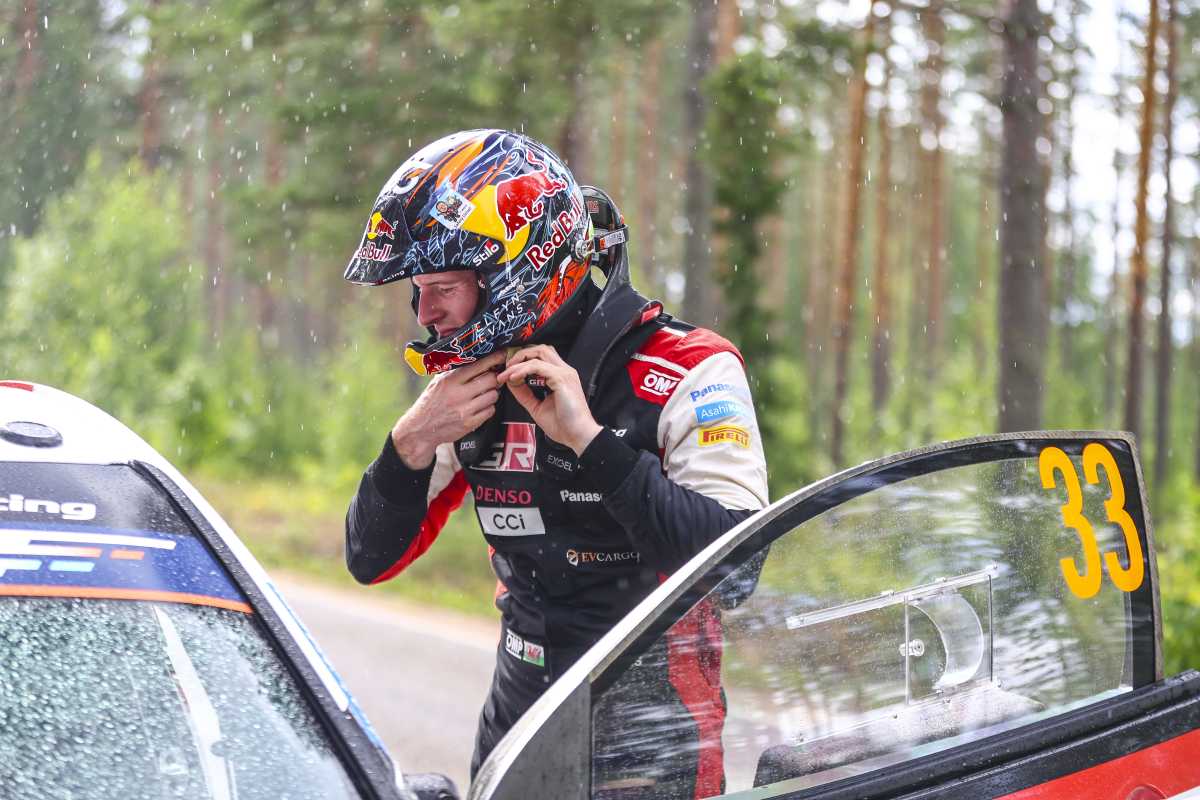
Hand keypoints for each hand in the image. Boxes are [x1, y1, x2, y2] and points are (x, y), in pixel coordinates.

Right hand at [391, 351, 504, 468]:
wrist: (420, 429)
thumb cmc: (430, 403)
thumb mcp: (437, 382)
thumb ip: (454, 371)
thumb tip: (476, 358)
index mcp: (450, 380)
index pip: (478, 365)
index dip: (494, 359)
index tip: (502, 355)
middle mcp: (458, 394)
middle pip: (491, 380)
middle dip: (494, 379)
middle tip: (491, 379)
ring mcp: (464, 410)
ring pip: (493, 396)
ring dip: (492, 394)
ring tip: (483, 395)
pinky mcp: (469, 424)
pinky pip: (490, 411)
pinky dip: (488, 408)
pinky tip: (479, 407)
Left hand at [498, 345, 602, 455]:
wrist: (578, 436)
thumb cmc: (564, 425)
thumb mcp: (536, 406)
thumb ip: (524, 393)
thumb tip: (510, 382)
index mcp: (560, 377)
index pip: (541, 357)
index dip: (523, 359)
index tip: (508, 371)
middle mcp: (564, 371)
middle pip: (540, 349)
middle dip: (520, 355)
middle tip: (506, 368)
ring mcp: (564, 373)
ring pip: (539, 353)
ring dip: (519, 361)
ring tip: (506, 374)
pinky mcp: (561, 379)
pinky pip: (538, 366)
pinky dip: (523, 370)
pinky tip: (513, 378)